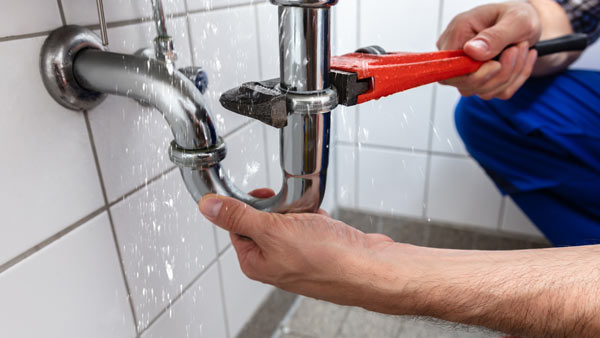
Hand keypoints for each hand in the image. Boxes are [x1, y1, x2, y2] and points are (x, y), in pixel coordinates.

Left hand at [198, 190, 415, 309]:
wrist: (369, 268)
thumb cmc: (326, 258)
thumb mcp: (272, 231)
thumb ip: (238, 217)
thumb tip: (208, 208)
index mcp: (256, 262)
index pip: (237, 226)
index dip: (248, 207)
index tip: (261, 196)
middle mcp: (276, 262)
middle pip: (264, 221)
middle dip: (280, 208)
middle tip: (291, 208)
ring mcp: (299, 256)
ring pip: (290, 220)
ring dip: (300, 211)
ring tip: (311, 216)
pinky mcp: (320, 249)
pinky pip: (311, 224)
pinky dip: (317, 217)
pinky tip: (325, 222)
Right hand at [437, 1, 540, 99]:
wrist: (527, 23)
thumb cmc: (519, 16)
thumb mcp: (516, 19)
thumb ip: (494, 36)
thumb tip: (471, 51)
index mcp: (457, 34)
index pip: (449, 69)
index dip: (472, 74)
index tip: (496, 64)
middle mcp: (456, 54)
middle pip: (466, 85)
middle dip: (500, 73)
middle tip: (518, 48)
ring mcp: (466, 70)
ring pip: (483, 91)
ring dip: (511, 74)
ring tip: (522, 48)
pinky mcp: (480, 81)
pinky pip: (496, 92)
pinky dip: (515, 79)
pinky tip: (521, 59)